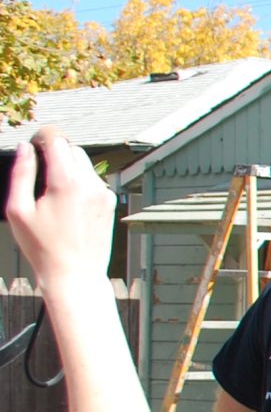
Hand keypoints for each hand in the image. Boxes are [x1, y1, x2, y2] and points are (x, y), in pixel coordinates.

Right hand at [5, 127, 115, 287]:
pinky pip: (93, 181)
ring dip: (69, 167)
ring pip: (85, 164)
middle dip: (56, 153)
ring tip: (52, 192)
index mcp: (66, 182)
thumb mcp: (18, 210)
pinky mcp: (111, 202)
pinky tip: (67, 204)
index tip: (33, 144)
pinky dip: (80, 182)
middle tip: (40, 171)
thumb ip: (21, 173)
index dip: (43, 138)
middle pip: (73, 149)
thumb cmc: (42, 246)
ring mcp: (104, 193)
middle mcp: (90, 184)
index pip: (57, 141)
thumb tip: (26, 148)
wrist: (75, 273)